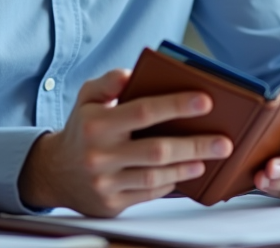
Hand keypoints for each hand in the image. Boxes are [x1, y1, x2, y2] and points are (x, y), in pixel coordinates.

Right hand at [18, 69, 233, 216]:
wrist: (55, 172)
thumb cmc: (82, 129)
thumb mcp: (87, 98)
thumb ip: (108, 82)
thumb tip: (130, 73)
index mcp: (96, 124)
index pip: (143, 112)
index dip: (176, 105)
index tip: (206, 101)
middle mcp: (100, 154)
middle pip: (157, 150)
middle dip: (195, 144)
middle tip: (224, 141)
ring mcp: (105, 183)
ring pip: (156, 176)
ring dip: (187, 166)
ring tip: (209, 158)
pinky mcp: (111, 204)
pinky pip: (149, 193)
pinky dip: (170, 183)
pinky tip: (185, 173)